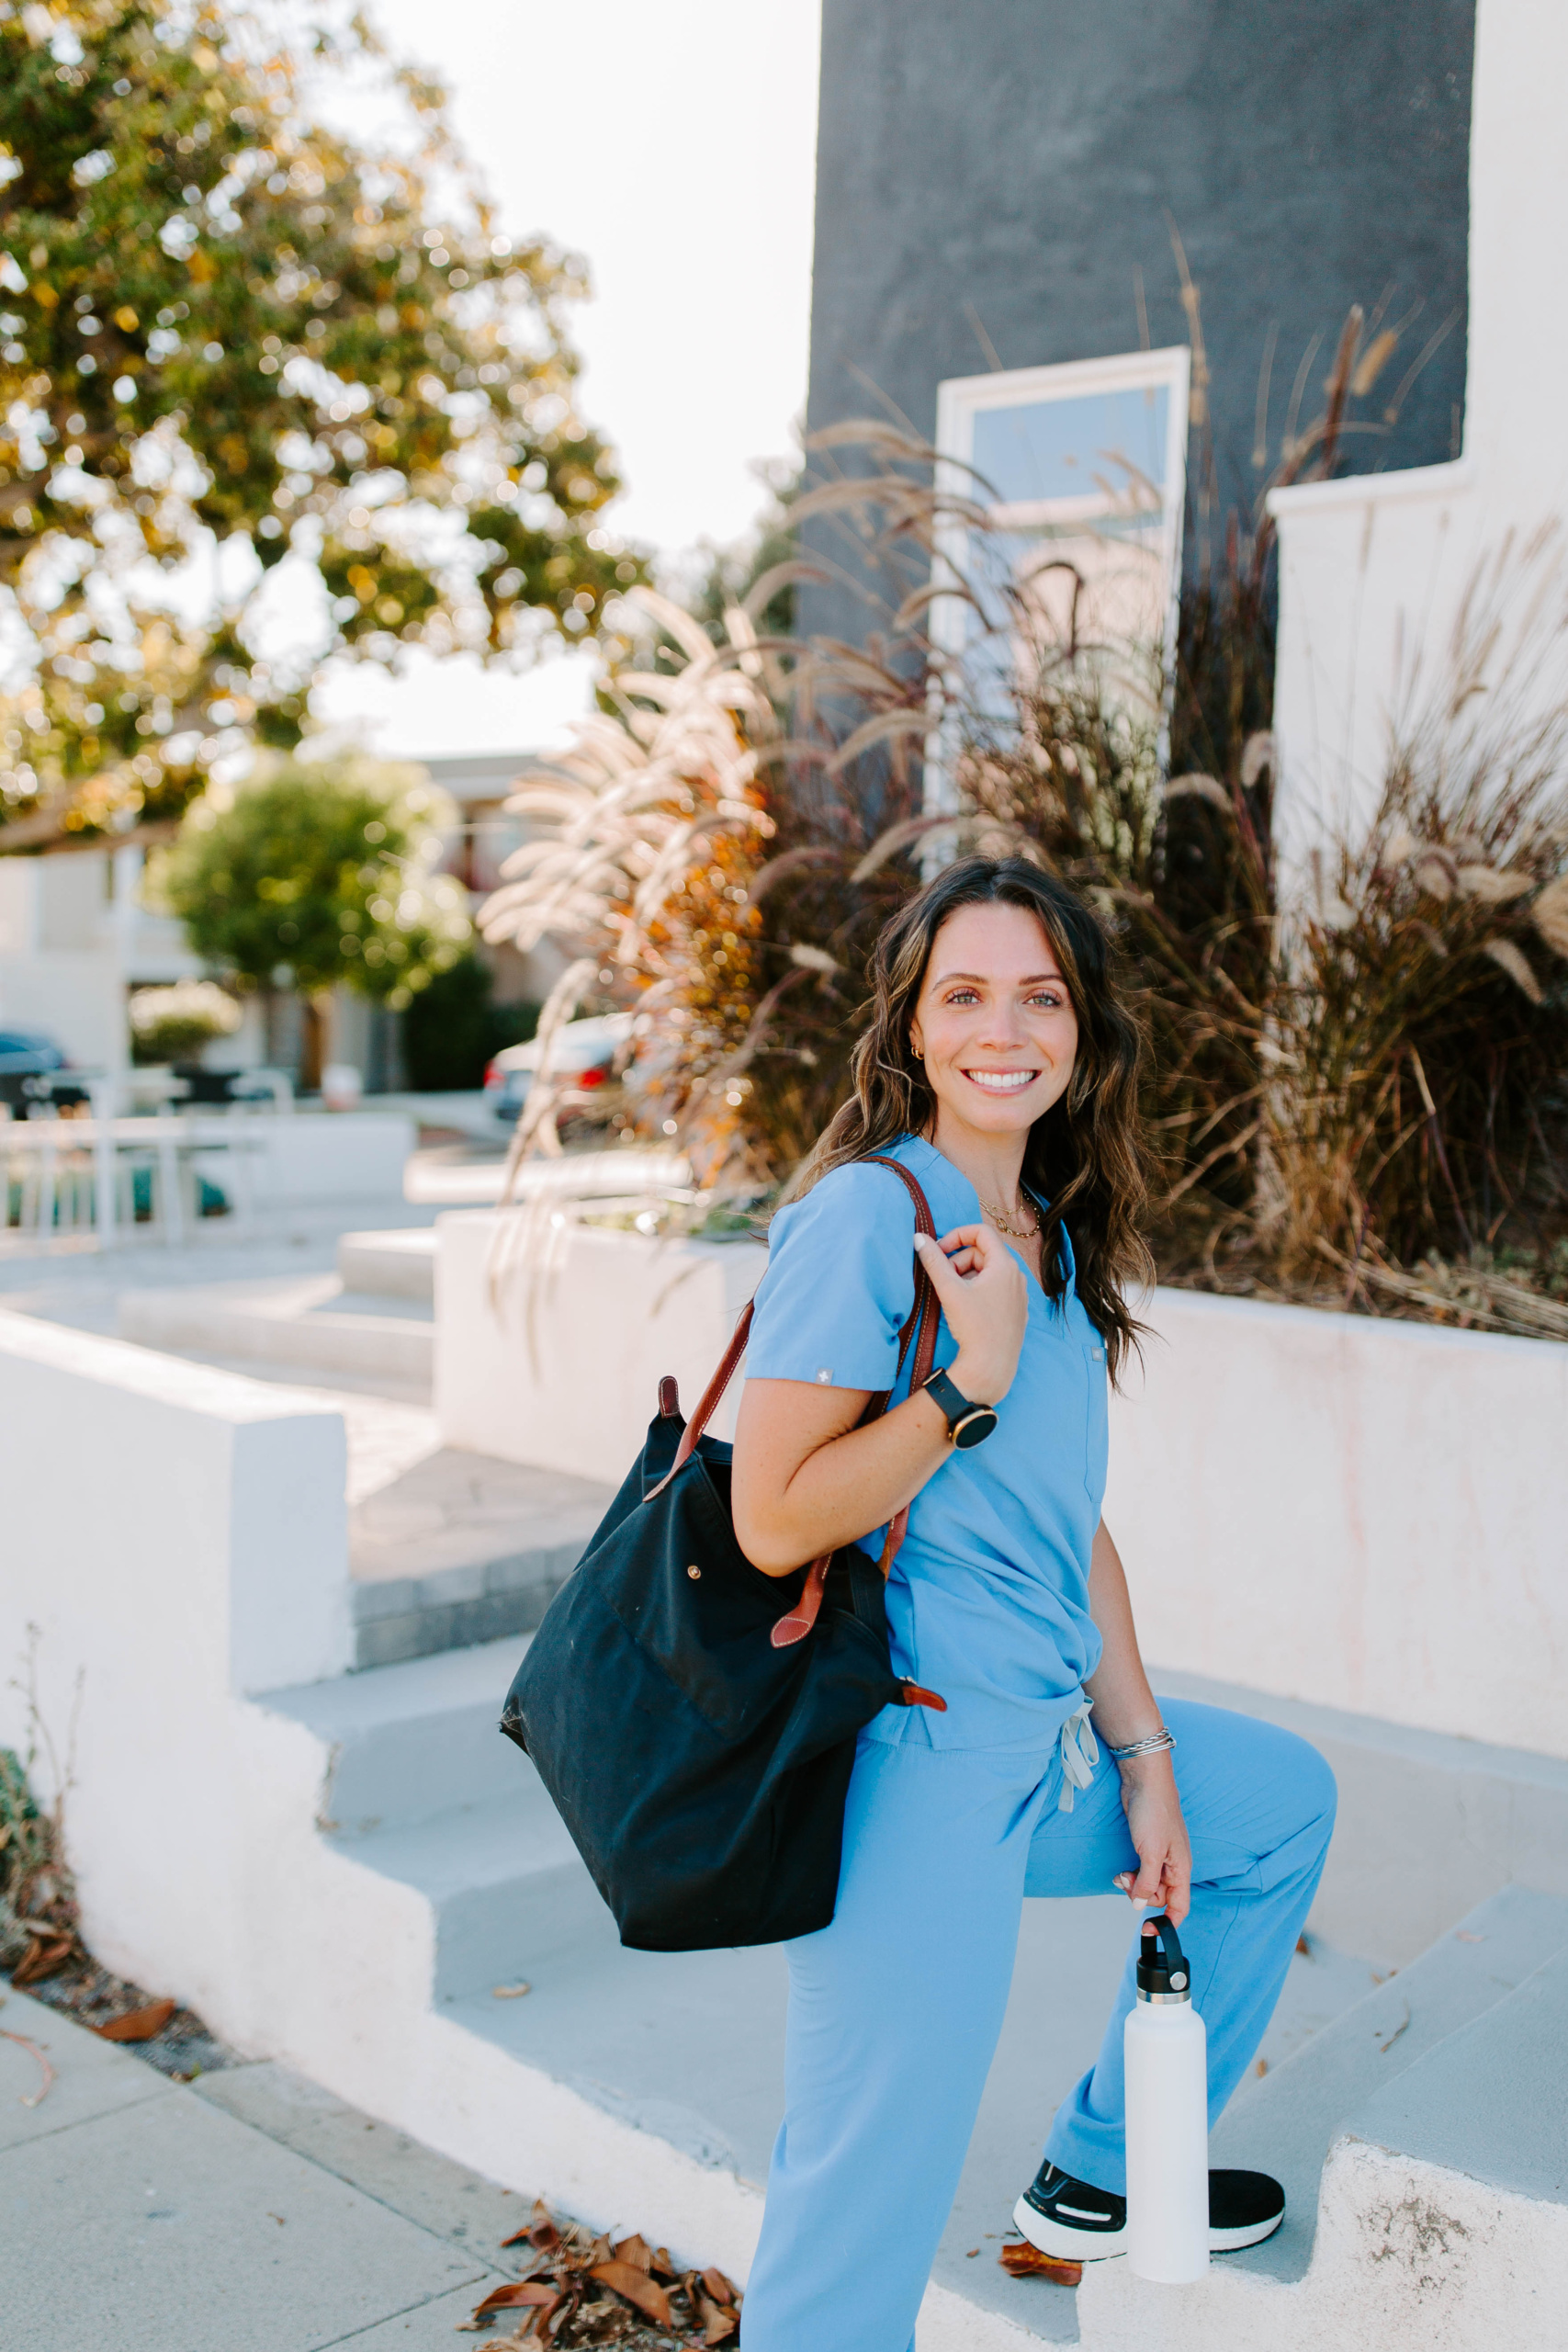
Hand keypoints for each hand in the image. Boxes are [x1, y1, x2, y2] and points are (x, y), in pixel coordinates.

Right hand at [913, 1219, 1027, 1405]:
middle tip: (943, 1279)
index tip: (939, 1250)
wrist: (991, 1367)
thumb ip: (933, 1260)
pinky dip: (979, 1290)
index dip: (956, 1235)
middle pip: (983, 1253)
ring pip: (989, 1272)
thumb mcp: (949, 1290)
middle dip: (959, 1260)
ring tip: (953, 1296)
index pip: (981, 1232)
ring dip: (967, 1276)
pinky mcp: (1016, 1311)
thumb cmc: (974, 1327)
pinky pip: (996, 1290)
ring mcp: (1019, 1295)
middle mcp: (1017, 1276)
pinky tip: (967, 1309)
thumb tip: (919, 1238)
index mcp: (1005, 1265)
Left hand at [1112, 1755, 1191, 1926]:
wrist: (1143, 1783)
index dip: (1167, 1923)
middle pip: (1160, 1898)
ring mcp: (1160, 1857)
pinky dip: (1131, 1875)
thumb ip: (1147, 1883)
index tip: (1149, 1931)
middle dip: (1141, 1895)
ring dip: (1133, 1885)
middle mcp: (1173, 1866)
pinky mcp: (1148, 1848)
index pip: (1180, 1907)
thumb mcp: (1151, 1853)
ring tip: (1122, 1874)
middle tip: (1126, 1881)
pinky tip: (1123, 1869)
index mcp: (1181, 1869)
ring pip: (1148, 1885)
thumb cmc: (1155, 1811)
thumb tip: (1142, 1906)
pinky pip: (1141, 1872)